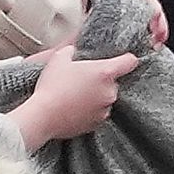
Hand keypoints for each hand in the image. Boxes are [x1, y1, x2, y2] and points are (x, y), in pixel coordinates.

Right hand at [6, 35, 138, 148]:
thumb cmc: (52, 86)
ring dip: (96, 96)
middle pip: (113, 81)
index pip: (130, 61)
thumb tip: (72, 50)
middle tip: (82, 80)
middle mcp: (111, 91)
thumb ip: (71, 50)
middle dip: (101, 80)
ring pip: (105, 97)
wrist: (43, 116)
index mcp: (105, 72)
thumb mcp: (59, 59)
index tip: (121, 59)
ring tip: (75, 95)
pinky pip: (98, 112)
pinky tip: (74, 107)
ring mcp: (105, 108)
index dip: (126, 58)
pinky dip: (90, 110)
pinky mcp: (98, 122)